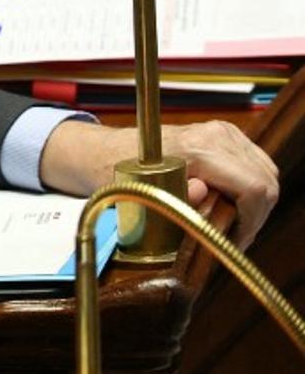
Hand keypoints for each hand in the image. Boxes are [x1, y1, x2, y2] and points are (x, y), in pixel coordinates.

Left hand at [39, 119, 279, 247]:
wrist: (107, 150)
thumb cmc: (119, 173)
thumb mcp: (144, 195)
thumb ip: (176, 199)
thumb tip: (203, 195)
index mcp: (199, 148)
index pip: (255, 188)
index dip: (250, 223)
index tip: (234, 241)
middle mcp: (217, 134)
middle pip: (266, 183)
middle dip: (253, 217)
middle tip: (231, 239)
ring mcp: (224, 132)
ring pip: (266, 175)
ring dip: (253, 205)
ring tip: (227, 224)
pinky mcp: (226, 135)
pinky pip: (255, 167)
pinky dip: (248, 190)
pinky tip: (227, 206)